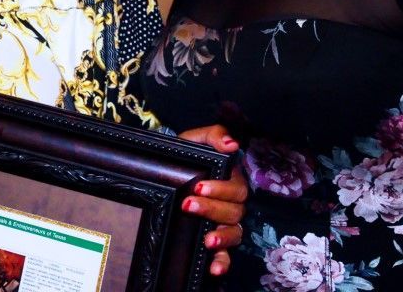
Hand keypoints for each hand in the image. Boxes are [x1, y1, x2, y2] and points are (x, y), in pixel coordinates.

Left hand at [179, 125, 247, 275]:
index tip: (198, 187)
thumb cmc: (186, 155)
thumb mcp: (196, 139)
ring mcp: (224, 224)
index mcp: (230, 181)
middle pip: (234, 212)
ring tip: (207, 241)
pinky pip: (226, 255)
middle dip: (212, 209)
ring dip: (222, 238)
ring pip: (234, 233)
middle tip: (188, 205)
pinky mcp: (215, 241)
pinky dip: (223, 263)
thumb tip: (232, 144)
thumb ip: (214, 135)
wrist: (166, 170)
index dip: (220, 190)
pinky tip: (214, 268)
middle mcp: (231, 204)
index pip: (236, 189)